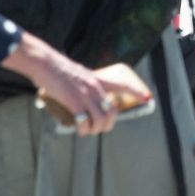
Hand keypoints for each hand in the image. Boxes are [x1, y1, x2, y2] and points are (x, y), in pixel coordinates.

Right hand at [2, 33, 148, 136]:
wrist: (46, 64)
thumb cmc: (59, 70)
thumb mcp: (80, 75)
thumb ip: (86, 85)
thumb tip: (85, 99)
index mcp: (98, 79)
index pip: (123, 85)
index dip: (136, 92)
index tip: (148, 98)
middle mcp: (96, 87)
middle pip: (112, 111)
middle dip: (109, 124)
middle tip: (101, 129)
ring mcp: (86, 94)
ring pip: (101, 119)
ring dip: (96, 130)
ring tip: (88, 132)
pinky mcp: (74, 101)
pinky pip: (85, 121)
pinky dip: (84, 130)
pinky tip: (80, 131)